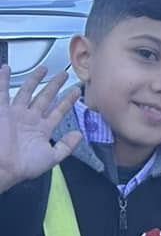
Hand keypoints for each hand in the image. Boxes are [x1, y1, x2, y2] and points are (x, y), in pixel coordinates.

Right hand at [0, 67, 81, 190]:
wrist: (3, 166)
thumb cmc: (24, 165)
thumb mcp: (51, 157)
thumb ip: (66, 146)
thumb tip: (79, 135)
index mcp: (42, 129)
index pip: (58, 111)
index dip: (68, 101)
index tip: (77, 91)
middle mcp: (30, 119)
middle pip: (45, 98)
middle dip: (54, 86)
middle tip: (63, 75)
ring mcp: (16, 114)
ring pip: (27, 92)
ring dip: (34, 79)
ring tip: (43, 68)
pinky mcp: (2, 111)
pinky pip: (2, 92)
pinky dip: (3, 80)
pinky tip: (5, 69)